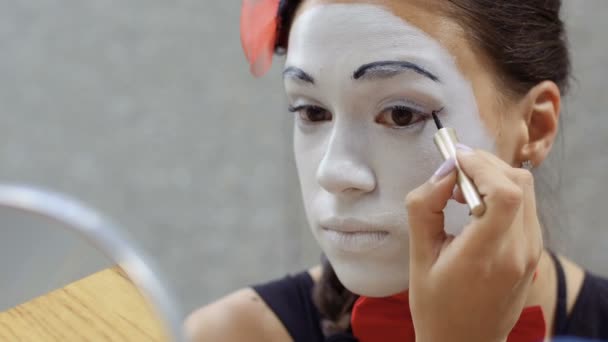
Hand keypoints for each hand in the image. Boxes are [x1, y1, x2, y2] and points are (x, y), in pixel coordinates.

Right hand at [405, 147, 542, 341]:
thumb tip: (442, 172)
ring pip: (526, 190)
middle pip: (519, 183)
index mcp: (486, 257)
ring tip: (461, 186)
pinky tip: (475, 202)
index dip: (481, 165)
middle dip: (485, 163)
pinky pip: (525, 206)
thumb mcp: (418, 258)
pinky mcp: (533, 252)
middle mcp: (518, 253)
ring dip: (494, 175)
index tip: (454, 158)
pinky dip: (503, 191)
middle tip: (454, 167)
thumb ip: (424, 209)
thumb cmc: (436, 306)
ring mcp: (531, 252)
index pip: (505, 193)